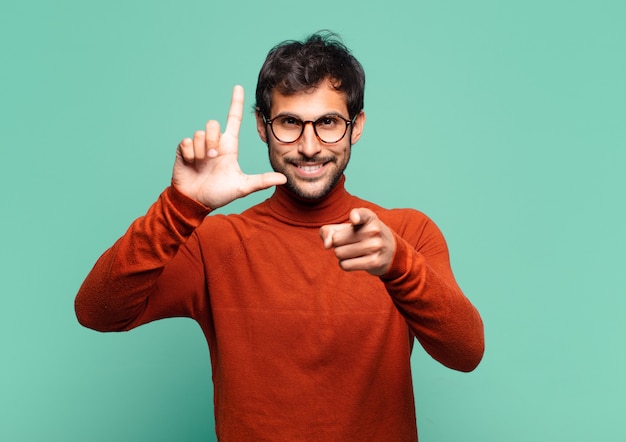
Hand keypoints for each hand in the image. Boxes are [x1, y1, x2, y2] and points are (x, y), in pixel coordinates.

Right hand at [172, 85, 285, 208]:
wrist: (196, 201)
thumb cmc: (219, 193)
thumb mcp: (242, 187)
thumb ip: (262, 181)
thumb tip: (284, 179)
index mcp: (228, 146)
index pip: (233, 119)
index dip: (236, 103)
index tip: (238, 87)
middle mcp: (214, 142)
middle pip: (213, 124)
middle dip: (212, 139)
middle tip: (212, 156)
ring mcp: (198, 146)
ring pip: (199, 133)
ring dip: (201, 150)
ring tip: (201, 163)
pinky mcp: (183, 150)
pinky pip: (186, 142)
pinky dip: (189, 154)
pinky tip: (191, 163)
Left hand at [320, 208, 395, 275]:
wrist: (391, 251)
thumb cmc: (363, 236)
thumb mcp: (349, 227)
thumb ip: (330, 231)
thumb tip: (326, 245)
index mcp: (368, 217)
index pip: (359, 214)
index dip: (355, 217)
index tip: (354, 219)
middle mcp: (374, 230)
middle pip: (336, 240)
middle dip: (337, 244)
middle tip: (350, 242)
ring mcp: (375, 246)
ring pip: (339, 254)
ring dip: (341, 255)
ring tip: (353, 251)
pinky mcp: (374, 262)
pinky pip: (345, 265)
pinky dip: (345, 264)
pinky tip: (355, 260)